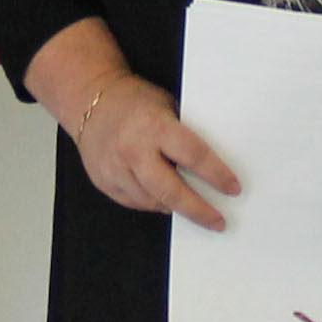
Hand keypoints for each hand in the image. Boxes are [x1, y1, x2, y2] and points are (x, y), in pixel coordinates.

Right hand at [71, 71, 238, 230]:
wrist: (88, 99)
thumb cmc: (133, 100)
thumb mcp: (166, 106)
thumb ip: (183, 135)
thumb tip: (210, 166)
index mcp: (154, 126)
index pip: (194, 156)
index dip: (217, 175)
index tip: (233, 188)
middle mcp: (133, 150)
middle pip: (171, 191)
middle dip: (198, 210)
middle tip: (218, 221)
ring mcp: (115, 169)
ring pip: (152, 202)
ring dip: (175, 207)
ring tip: (193, 209)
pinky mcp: (103, 181)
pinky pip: (134, 203)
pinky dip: (152, 203)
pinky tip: (164, 200)